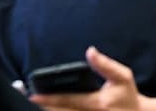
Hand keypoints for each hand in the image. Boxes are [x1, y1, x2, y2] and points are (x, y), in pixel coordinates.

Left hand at [30, 47, 146, 109]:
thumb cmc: (127, 96)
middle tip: (28, 99)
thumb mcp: (123, 77)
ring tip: (34, 104)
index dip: (48, 99)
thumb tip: (90, 51)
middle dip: (44, 107)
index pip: (68, 101)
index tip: (33, 95)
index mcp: (97, 103)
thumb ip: (106, 65)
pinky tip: (49, 108)